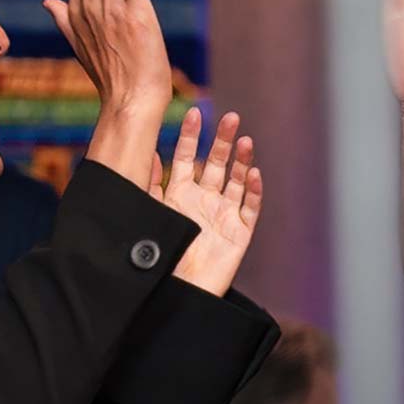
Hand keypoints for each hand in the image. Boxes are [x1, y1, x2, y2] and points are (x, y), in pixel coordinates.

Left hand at [149, 108, 261, 296]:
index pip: (188, 158)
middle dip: (222, 140)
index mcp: (181, 193)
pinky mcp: (239, 232)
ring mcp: (224, 214)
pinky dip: (253, 190)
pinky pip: (249, 208)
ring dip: (241, 160)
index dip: (192, 136)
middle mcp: (204, 199)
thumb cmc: (161, 255)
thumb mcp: (151, 214)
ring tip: (244, 140)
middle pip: (216, 163)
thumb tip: (150, 151)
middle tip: (230, 117)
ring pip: (236, 180)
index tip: (194, 112)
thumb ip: (150, 184)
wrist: (178, 291)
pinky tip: (253, 173)